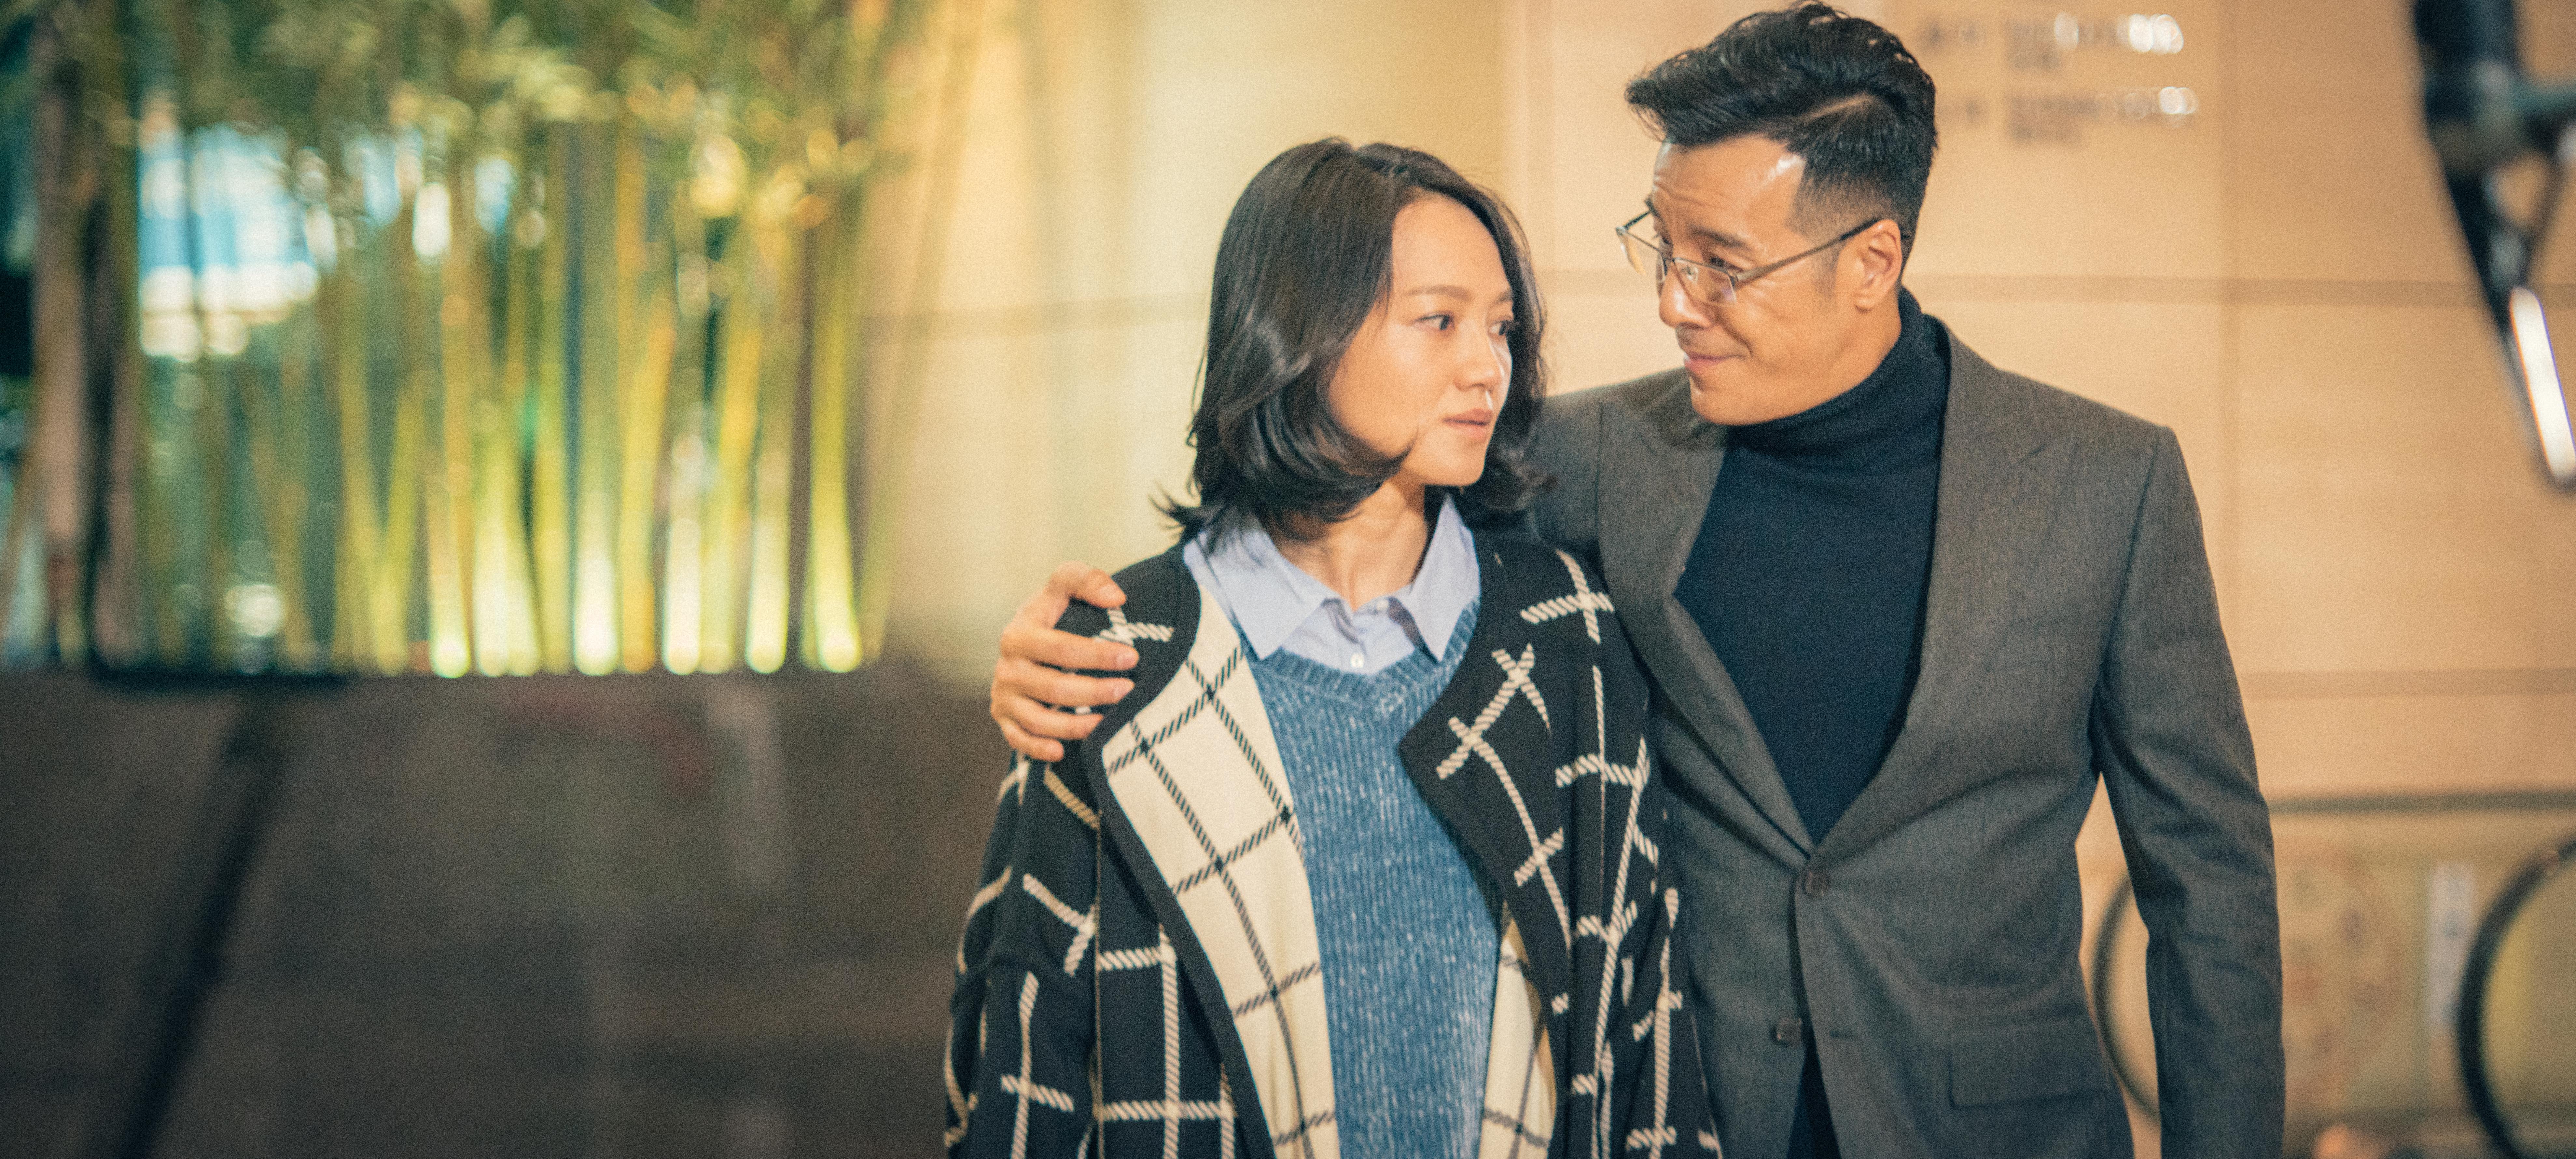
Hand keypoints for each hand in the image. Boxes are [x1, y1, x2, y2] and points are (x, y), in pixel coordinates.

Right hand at [991, 562, 1137, 761]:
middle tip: (1128, 690)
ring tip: (1108, 723)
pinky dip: (1039, 749)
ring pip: (1038, 720)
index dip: (1096, 654)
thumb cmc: (1055, 614)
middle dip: (1093, 691)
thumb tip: (1116, 597)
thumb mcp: (1065, 586)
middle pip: (1052, 687)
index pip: (1059, 647)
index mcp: (1019, 633)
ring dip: (1074, 725)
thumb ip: (1085, 579)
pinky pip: (1019, 741)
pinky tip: (1064, 751)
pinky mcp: (1004, 719)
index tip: (1131, 656)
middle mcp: (1006, 667)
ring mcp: (1003, 696)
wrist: (1028, 643)